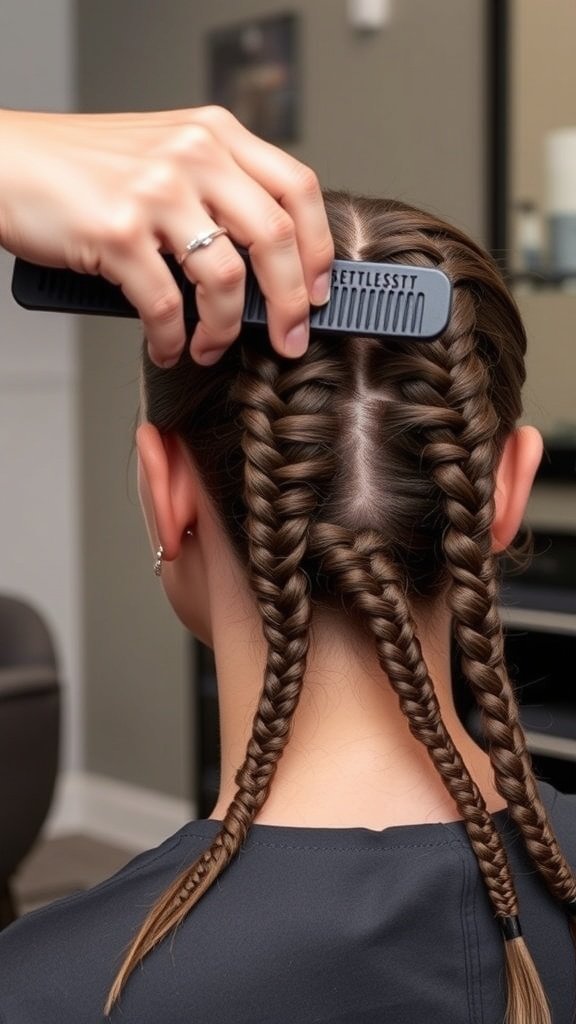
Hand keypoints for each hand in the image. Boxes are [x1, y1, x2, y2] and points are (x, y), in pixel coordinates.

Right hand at [0, 106, 333, 365]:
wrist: (5, 163)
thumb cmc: (82, 168)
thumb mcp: (165, 155)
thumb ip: (217, 191)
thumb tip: (266, 263)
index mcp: (214, 135)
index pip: (297, 189)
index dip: (318, 248)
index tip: (318, 290)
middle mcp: (193, 154)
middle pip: (275, 238)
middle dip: (290, 304)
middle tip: (287, 338)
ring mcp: (156, 191)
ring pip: (226, 279)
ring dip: (225, 330)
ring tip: (212, 347)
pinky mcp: (117, 231)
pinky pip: (165, 306)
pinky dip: (171, 339)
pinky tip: (167, 346)